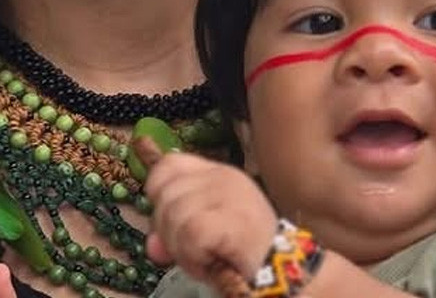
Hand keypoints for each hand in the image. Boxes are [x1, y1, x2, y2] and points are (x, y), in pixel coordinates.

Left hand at [144, 152, 276, 283]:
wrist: (283, 272)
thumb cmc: (240, 252)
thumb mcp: (202, 235)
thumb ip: (174, 231)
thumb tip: (152, 246)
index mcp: (216, 172)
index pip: (169, 163)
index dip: (157, 191)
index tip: (167, 218)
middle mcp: (221, 175)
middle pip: (164, 193)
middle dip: (166, 230)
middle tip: (190, 251)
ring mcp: (227, 194)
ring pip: (173, 214)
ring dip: (180, 249)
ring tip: (203, 259)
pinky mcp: (230, 218)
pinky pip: (189, 233)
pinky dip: (192, 255)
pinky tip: (208, 262)